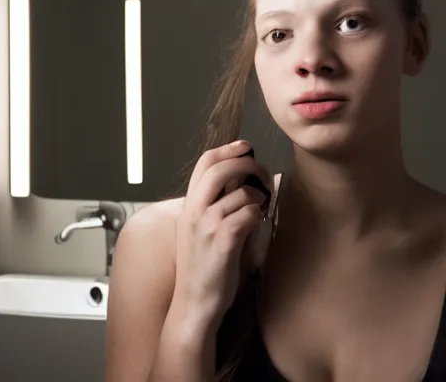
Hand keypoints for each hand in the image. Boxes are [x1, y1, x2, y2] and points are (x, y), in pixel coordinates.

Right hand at [172, 140, 273, 326]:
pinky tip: (255, 226)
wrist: (193, 303)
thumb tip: (240, 181)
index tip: (245, 147)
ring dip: (258, 198)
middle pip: (222, 168)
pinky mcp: (223, 239)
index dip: (227, 149)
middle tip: (262, 174)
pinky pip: (250, 213)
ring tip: (259, 209)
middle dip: (248, 164)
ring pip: (243, 192)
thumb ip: (214, 204)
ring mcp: (207, 224)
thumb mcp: (199, 230)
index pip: (205, 163)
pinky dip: (258, 216)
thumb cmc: (202, 268)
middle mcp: (194, 210)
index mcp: (189, 205)